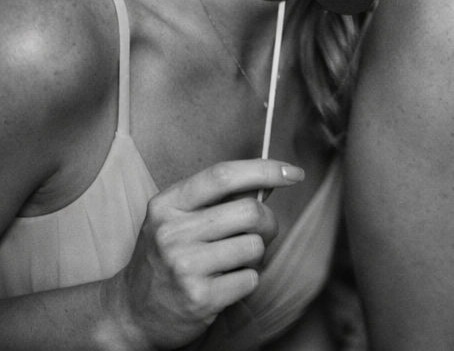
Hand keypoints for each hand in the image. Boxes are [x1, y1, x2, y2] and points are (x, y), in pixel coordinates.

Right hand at [110, 159, 302, 347]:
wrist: (129, 314)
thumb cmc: (165, 260)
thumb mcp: (177, 220)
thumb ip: (219, 199)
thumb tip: (271, 180)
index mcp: (167, 205)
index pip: (223, 175)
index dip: (265, 170)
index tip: (293, 172)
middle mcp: (171, 233)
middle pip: (250, 211)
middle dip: (267, 223)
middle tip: (258, 235)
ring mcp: (183, 266)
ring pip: (255, 246)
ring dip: (255, 257)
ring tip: (231, 264)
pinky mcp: (198, 297)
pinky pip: (251, 279)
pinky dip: (246, 282)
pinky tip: (223, 286)